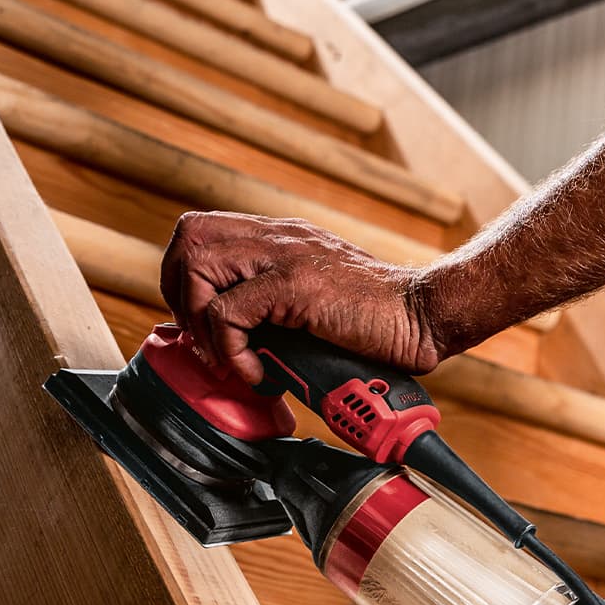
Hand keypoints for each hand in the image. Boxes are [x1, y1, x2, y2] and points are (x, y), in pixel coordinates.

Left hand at [159, 211, 441, 383]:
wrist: (423, 316)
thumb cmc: (376, 322)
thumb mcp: (317, 298)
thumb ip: (280, 301)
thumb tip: (233, 339)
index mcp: (282, 238)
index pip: (203, 232)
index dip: (188, 280)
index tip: (206, 327)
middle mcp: (279, 238)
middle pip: (189, 235)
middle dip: (181, 293)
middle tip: (207, 339)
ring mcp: (285, 256)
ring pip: (197, 265)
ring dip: (200, 322)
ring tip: (230, 356)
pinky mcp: (294, 285)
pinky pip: (227, 313)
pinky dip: (230, 351)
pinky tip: (258, 372)